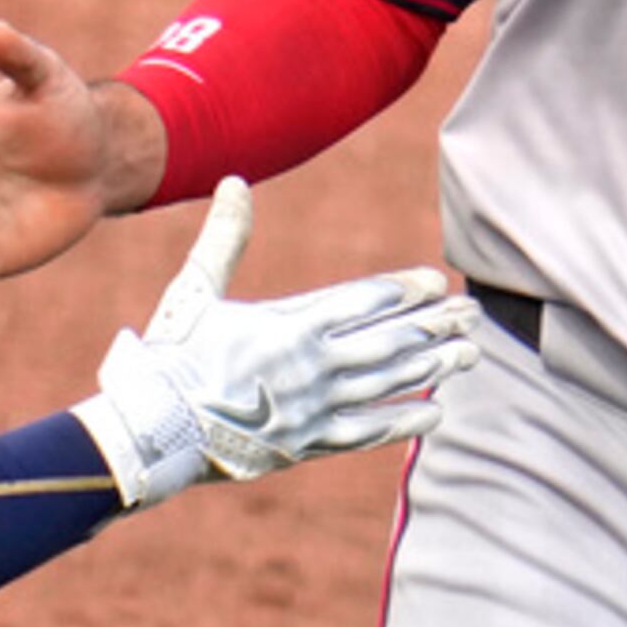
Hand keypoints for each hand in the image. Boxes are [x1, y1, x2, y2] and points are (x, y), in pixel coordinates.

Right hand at [73, 178, 478, 506]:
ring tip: (469, 354)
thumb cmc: (171, 355)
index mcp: (288, 326)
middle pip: (387, 342)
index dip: (403, 291)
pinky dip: (402, 421)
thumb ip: (224, 239)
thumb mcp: (196, 289)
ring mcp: (313, 408)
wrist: (153, 428)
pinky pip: (366, 433)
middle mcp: (311, 367)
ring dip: (431, 367)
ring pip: (386, 384)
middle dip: (434, 326)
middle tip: (473, 314)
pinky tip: (436, 412)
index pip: (361, 303)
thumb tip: (235, 182)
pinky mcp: (306, 444)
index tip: (438, 281)